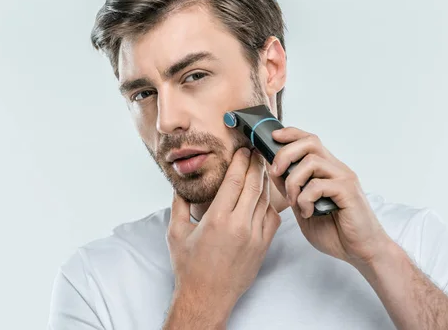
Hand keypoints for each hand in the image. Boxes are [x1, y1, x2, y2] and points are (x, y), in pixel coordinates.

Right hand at [166, 148, 280, 320]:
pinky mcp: (263, 247)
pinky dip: (270, 204)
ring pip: (265, 200)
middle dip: (256, 165)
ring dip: (264, 181)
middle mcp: (239, 225)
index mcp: (217, 219)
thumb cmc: (189, 267)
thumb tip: (179, 187)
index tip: (243, 150)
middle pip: (254, 185)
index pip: (235, 181)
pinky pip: (272, 218)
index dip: (241, 162)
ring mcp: (254, 237)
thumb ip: (178, 206)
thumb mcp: (176, 233)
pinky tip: (265, 197)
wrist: (206, 298)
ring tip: (262, 168)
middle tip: (257, 151)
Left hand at [269, 127, 391, 268]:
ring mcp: (344, 178)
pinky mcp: (348, 191)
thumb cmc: (335, 231)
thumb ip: (291, 189)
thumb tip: (273, 168)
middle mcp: (336, 169)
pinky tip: (308, 212)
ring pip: (311, 162)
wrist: (361, 251)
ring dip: (294, 181)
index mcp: (327, 170)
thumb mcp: (303, 207)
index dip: (291, 134)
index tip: (273, 136)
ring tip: (295, 202)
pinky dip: (306, 199)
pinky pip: (318, 185)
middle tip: (276, 172)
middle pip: (309, 142)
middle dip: (286, 154)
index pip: (309, 140)